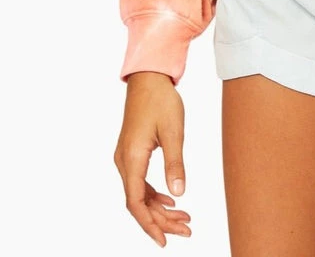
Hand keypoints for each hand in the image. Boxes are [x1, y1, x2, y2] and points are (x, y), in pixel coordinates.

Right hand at [114, 71, 191, 246]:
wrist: (148, 78)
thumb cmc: (161, 101)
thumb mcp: (174, 131)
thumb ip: (175, 163)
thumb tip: (178, 193)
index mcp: (131, 158)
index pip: (136, 203)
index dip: (150, 224)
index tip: (164, 240)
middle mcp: (124, 162)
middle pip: (139, 203)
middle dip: (161, 219)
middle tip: (186, 230)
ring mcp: (126, 158)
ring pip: (139, 194)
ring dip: (160, 208)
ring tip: (184, 219)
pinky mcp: (131, 153)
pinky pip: (139, 182)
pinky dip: (154, 194)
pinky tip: (170, 200)